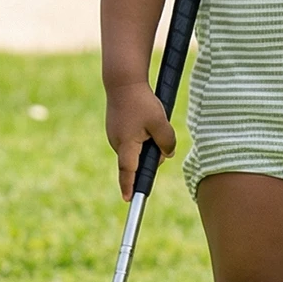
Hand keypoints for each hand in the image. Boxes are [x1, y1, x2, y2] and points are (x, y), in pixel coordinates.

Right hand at [105, 81, 175, 199]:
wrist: (123, 82)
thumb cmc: (142, 102)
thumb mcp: (160, 122)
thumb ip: (166, 141)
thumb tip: (167, 155)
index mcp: (126, 144)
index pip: (128, 171)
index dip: (129, 186)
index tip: (129, 199)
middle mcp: (117, 143)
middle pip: (138, 160)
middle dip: (153, 155)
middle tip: (161, 135)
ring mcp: (115, 135)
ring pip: (137, 149)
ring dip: (148, 143)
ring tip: (152, 122)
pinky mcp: (117, 129)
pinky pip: (133, 139)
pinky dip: (143, 135)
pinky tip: (146, 120)